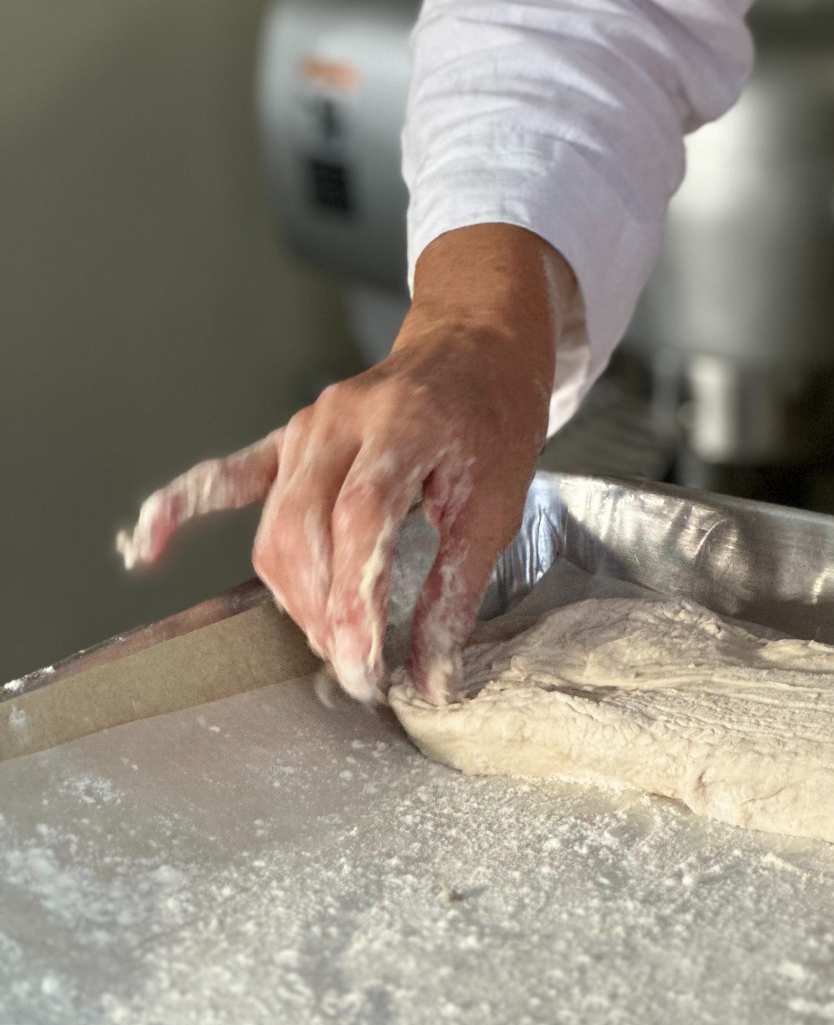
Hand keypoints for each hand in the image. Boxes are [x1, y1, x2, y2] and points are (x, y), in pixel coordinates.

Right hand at [117, 226, 570, 705]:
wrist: (476, 345)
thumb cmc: (493, 421)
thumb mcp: (497, 504)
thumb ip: (457, 591)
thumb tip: (433, 679)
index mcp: (403, 425)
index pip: (361, 521)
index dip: (355, 600)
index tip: (366, 665)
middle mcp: (341, 422)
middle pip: (305, 532)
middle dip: (324, 614)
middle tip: (358, 671)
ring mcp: (306, 428)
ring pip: (273, 527)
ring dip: (295, 596)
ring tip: (333, 641)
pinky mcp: (288, 439)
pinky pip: (226, 479)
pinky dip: (183, 511)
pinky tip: (147, 548)